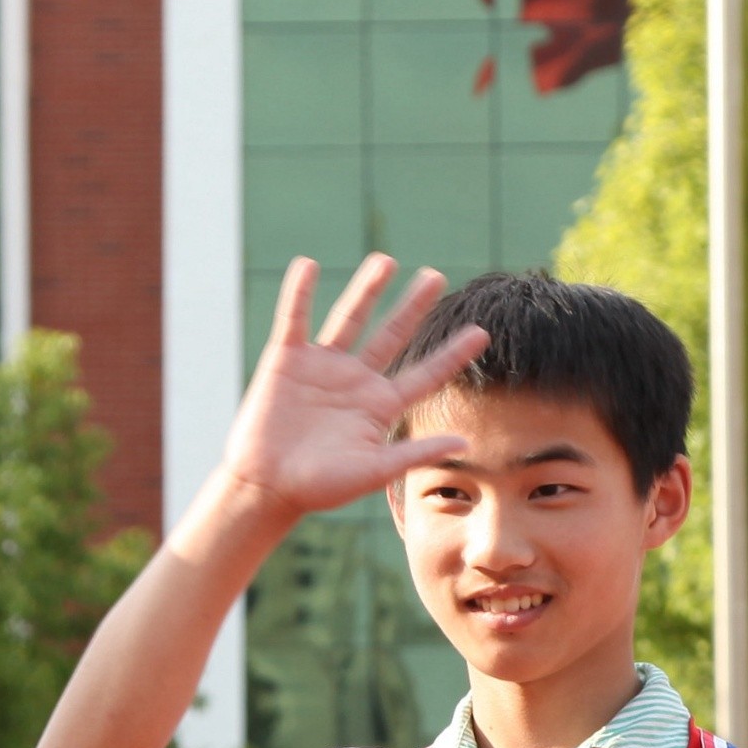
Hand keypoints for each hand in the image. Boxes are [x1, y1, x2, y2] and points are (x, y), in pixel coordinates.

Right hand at [213, 256, 482, 526]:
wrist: (266, 487)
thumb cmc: (320, 487)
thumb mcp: (374, 471)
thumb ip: (417, 453)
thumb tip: (466, 444)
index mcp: (380, 406)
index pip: (425, 374)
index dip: (452, 354)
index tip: (481, 331)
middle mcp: (355, 381)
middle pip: (391, 335)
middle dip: (414, 306)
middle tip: (436, 276)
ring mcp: (321, 367)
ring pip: (349, 319)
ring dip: (367, 290)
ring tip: (386, 260)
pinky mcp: (286, 360)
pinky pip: (294, 319)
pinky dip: (299, 293)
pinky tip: (308, 265)